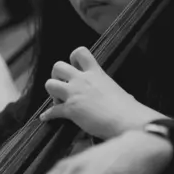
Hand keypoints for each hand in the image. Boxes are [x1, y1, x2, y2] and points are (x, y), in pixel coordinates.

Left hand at [40, 47, 165, 138]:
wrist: (127, 120)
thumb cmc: (128, 109)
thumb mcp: (119, 91)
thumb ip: (113, 92)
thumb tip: (127, 99)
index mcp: (96, 73)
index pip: (80, 52)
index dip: (72, 59)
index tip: (75, 68)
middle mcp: (82, 80)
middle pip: (58, 66)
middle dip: (56, 75)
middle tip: (63, 86)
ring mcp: (74, 94)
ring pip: (49, 84)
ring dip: (52, 93)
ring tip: (59, 100)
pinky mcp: (70, 109)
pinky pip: (52, 111)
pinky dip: (48, 115)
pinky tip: (46, 118)